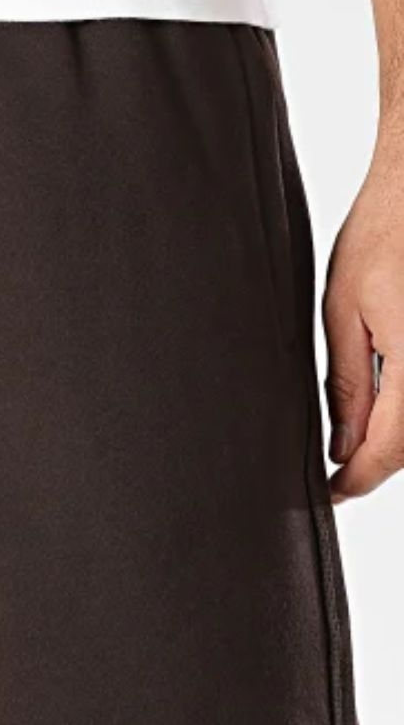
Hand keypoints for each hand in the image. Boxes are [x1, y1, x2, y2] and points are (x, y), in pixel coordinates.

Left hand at [323, 159, 403, 502]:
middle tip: (335, 479)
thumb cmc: (385, 230)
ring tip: (353, 451)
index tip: (331, 494)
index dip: (358, 479)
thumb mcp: (345, 309)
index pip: (392, 447)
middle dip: (375, 466)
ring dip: (394, 444)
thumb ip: (347, 384)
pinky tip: (382, 415)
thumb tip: (342, 446)